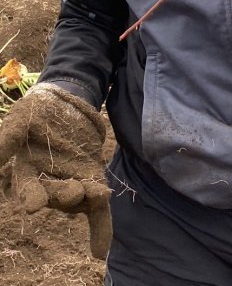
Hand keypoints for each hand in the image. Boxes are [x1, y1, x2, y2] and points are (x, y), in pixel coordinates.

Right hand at [0, 83, 111, 258]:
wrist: (64, 101)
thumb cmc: (36, 112)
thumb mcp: (20, 120)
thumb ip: (7, 140)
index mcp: (27, 173)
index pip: (28, 188)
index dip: (31, 197)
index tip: (33, 205)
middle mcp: (48, 183)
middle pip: (55, 195)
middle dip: (63, 195)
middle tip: (72, 191)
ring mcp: (71, 181)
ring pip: (78, 199)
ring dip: (86, 200)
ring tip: (97, 195)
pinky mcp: (91, 178)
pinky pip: (96, 208)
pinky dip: (100, 228)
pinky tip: (101, 251)